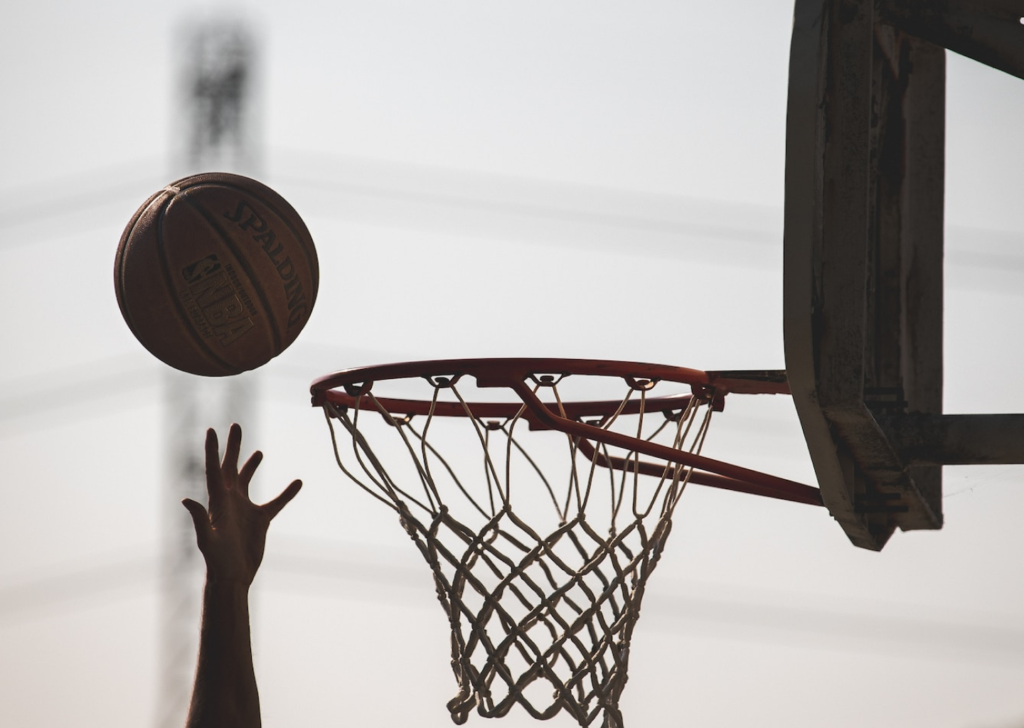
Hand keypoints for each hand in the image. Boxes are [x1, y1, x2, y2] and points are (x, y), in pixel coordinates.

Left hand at [182, 424, 301, 585]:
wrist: (232, 577)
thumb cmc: (216, 560)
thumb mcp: (207, 539)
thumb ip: (198, 518)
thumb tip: (185, 499)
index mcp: (218, 500)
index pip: (214, 469)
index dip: (212, 449)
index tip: (212, 430)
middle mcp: (230, 500)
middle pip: (231, 467)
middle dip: (233, 446)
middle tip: (236, 426)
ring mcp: (244, 509)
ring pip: (248, 481)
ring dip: (251, 465)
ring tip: (257, 452)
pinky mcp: (259, 520)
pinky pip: (276, 503)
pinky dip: (287, 493)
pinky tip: (298, 483)